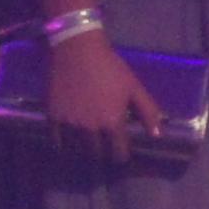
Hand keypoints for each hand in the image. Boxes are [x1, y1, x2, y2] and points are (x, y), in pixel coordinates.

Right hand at [45, 32, 164, 163]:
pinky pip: (57, 141)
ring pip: (77, 149)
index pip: (118, 153)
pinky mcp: (52, 119)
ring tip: (88, 142)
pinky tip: (68, 138)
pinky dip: (63, 143)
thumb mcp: (134, 87)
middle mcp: (90, 129)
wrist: (77, 51)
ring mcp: (69, 125)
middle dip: (102, 152)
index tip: (121, 154)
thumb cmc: (110, 68)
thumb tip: (157, 136)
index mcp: (112, 122)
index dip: (121, 156)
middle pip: (96, 153)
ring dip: (83, 148)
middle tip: (104, 145)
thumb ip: (147, 112)